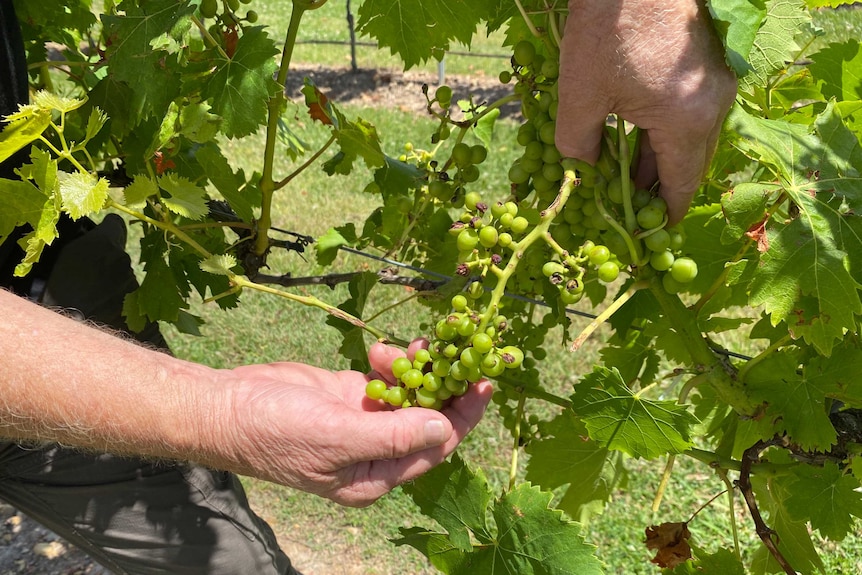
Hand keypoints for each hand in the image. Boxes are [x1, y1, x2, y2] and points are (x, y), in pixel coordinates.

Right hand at [219, 341, 491, 506]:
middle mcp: (375, 452)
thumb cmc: (277, 432)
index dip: (462, 417)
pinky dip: (391, 363)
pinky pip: (387, 379)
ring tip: (403, 349)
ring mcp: (363, 421)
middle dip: (443, 386)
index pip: (435, 448)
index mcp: (376, 476)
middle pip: (428, 419)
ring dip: (414, 369)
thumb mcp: (338, 438)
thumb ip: (393, 436)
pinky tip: (378, 351)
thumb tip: (444, 428)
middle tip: (459, 351)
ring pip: (410, 395)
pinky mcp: (350, 395)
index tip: (483, 383)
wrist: (228, 407)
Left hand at [556, 0, 736, 222]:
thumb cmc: (608, 27)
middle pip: (689, 166)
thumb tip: (579, 175)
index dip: (663, 217)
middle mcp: (713, 107)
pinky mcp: (708, 65)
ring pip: (690, 140)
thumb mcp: (581, 94)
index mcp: (688, 121)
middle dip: (659, 191)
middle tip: (630, 212)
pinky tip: (636, 142)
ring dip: (660, 162)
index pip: (680, 187)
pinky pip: (690, 115)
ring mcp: (715, 83)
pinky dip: (665, 135)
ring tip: (628, 182)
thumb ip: (578, 146)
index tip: (648, 236)